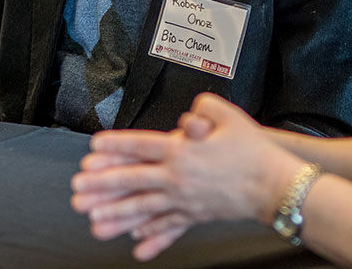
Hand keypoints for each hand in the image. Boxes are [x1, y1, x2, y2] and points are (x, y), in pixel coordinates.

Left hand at [70, 94, 303, 259]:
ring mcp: (184, 200)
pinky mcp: (195, 215)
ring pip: (143, 208)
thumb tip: (187, 115)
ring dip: (116, 215)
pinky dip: (151, 236)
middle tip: (78, 190)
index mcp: (182, 150)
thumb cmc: (252, 149)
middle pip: (133, 180)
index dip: (116, 146)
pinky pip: (168, 226)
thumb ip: (203, 108)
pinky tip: (136, 243)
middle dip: (102, 186)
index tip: (93, 148)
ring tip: (93, 221)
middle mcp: (178, 177)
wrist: (273, 184)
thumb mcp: (227, 115)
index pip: (141, 145)